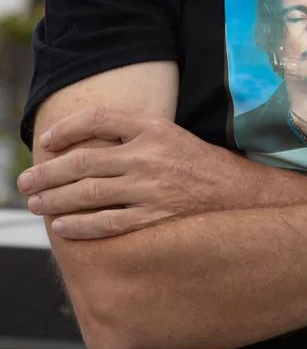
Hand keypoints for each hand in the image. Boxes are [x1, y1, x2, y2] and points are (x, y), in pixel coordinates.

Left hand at [17, 108, 251, 239]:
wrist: (239, 196)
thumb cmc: (201, 166)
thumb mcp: (172, 136)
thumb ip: (136, 136)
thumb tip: (90, 145)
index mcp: (153, 129)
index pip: (99, 120)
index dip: (67, 129)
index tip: (48, 142)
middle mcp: (149, 156)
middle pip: (84, 161)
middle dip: (47, 172)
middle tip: (25, 181)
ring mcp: (150, 189)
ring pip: (88, 193)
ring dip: (55, 200)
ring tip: (36, 205)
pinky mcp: (154, 219)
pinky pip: (107, 223)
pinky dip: (79, 226)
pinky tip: (62, 228)